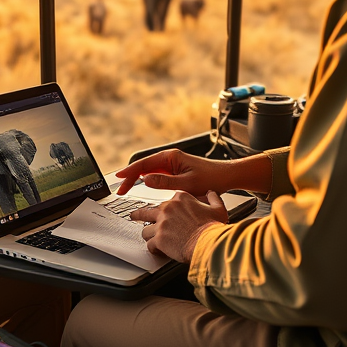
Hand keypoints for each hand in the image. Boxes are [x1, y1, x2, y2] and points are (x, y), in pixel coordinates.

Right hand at [116, 149, 274, 196]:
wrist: (227, 177)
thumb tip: (145, 180)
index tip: (119, 178)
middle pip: (144, 167)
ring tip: (125, 189)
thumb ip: (165, 182)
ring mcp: (172, 165)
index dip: (130, 171)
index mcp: (171, 157)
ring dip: (137, 179)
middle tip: (120, 189)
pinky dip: (146, 181)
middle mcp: (170, 159)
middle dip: (130, 177)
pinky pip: (156, 175)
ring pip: (149, 171)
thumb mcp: (187, 184)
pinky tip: (140, 187)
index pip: (145, 164)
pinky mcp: (175, 172)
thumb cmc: (211, 179)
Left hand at [130, 191, 227, 261]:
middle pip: (148, 210)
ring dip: (148, 235)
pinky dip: (153, 248)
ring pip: (146, 228)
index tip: (165, 212)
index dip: (166, 208)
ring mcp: (162, 223)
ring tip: (148, 238)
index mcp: (180, 198)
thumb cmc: (212, 227)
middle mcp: (168, 208)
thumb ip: (213, 198)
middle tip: (134, 216)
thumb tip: (211, 193)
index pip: (167, 201)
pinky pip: (149, 244)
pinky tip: (157, 251)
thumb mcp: (217, 208)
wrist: (208, 243)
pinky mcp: (159, 238)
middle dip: (139, 214)